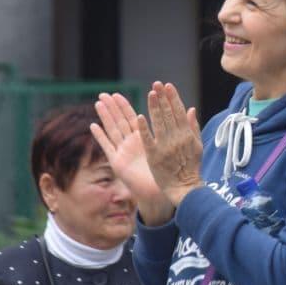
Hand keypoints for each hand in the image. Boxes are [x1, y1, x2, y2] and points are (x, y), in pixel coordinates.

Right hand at [92, 92, 173, 221]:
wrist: (163, 191)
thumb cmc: (169, 172)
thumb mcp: (175, 147)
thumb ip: (181, 127)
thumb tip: (192, 109)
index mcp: (144, 139)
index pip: (132, 117)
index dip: (126, 106)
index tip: (118, 93)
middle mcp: (132, 144)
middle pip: (120, 121)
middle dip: (113, 108)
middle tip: (105, 94)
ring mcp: (124, 152)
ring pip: (112, 130)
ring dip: (105, 117)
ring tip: (98, 103)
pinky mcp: (118, 163)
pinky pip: (107, 147)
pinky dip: (100, 136)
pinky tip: (93, 126)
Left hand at [138, 82, 204, 206]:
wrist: (185, 188)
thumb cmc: (192, 167)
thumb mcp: (197, 146)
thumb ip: (193, 127)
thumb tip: (191, 108)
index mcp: (187, 134)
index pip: (179, 111)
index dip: (173, 98)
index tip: (167, 86)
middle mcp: (176, 138)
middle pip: (168, 114)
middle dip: (162, 98)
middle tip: (156, 84)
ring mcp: (165, 146)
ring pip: (158, 123)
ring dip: (154, 107)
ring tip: (150, 94)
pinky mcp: (154, 156)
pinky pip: (148, 140)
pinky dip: (144, 128)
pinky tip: (139, 117)